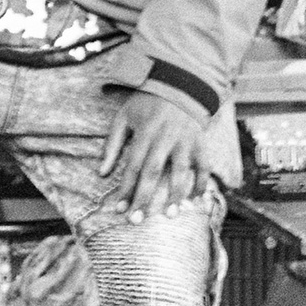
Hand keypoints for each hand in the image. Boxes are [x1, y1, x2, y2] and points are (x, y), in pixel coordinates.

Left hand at [99, 92, 213, 221]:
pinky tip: (196, 200)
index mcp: (144, 133)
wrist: (179, 84)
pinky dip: (202, 182)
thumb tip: (102, 173)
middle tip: (137, 220)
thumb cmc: (146, 104)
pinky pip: (204, 165)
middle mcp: (165, 138)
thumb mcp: (123, 117)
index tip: (119, 210)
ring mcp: (185, 141)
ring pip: (181, 172)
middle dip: (144, 198)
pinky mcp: (200, 142)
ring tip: (170, 215)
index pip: (133, 167)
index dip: (126, 189)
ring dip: (175, 195)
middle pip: (153, 173)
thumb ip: (111, 145)